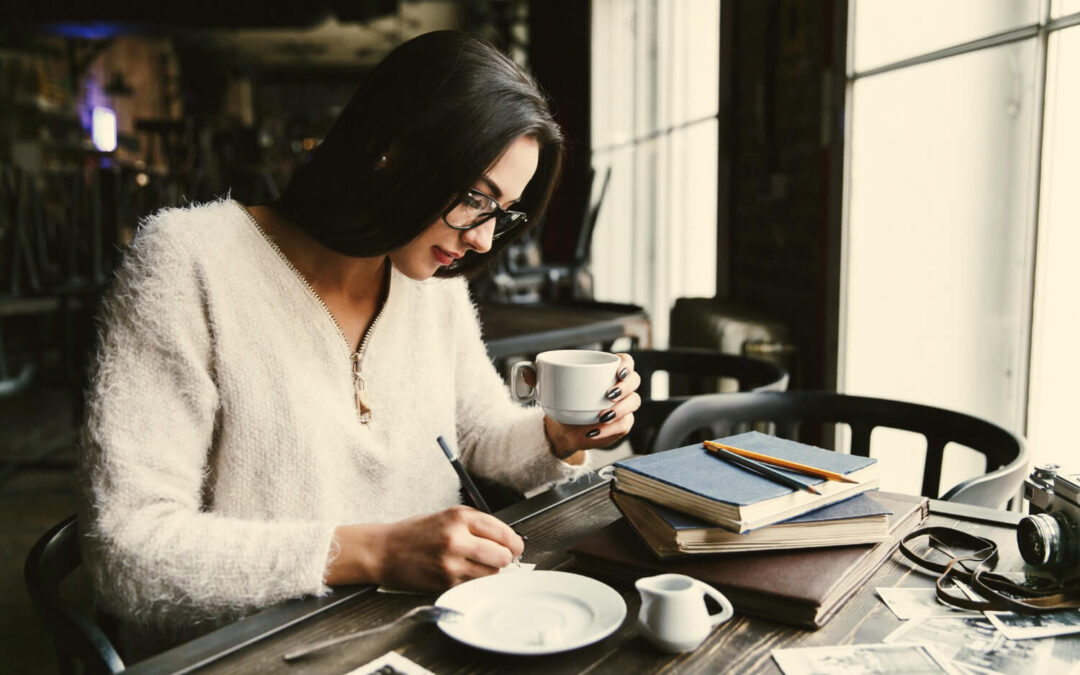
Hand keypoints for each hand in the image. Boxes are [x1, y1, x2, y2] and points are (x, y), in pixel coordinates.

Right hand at [325, 506, 523, 590]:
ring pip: (491, 574)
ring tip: (476, 564)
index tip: (516, 547)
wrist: (383, 551)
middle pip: (503, 556)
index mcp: (459, 517)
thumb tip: (508, 539)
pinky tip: (462, 572)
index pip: (504, 532)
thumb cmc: (415, 533)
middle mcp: (457, 539)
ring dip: (490, 571)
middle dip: (505, 558)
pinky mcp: (445, 582)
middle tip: (500, 558)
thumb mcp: (447, 516)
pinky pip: (474, 584)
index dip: (515, 543)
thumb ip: (478, 524)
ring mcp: (451, 563)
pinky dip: (474, 581)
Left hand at [544, 352, 640, 459]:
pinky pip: (625, 426)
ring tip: (601, 416)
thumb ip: (536, 377)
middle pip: (635, 382)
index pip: (626, 362)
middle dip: (626, 387)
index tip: (617, 371)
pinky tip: (595, 430)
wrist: (562, 428)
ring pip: (634, 404)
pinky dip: (610, 429)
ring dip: (620, 409)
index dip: (627, 364)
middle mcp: (619, 387)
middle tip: (609, 394)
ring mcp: (623, 407)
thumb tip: (525, 371)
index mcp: (606, 372)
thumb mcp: (548, 387)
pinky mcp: (621, 425)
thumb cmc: (561, 400)